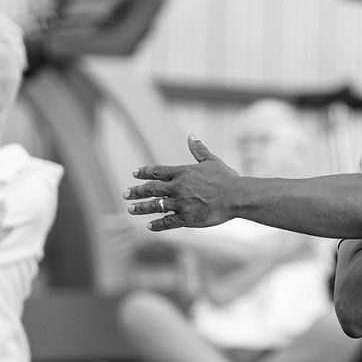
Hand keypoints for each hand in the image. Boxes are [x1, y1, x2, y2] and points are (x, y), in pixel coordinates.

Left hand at [123, 135, 239, 230]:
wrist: (236, 196)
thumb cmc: (227, 178)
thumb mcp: (212, 161)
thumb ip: (199, 149)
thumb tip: (191, 135)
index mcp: (183, 172)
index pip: (158, 171)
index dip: (145, 172)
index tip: (134, 173)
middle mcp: (178, 187)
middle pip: (151, 189)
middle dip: (136, 191)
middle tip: (125, 193)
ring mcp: (181, 203)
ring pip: (155, 205)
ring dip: (141, 207)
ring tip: (131, 209)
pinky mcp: (187, 218)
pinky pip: (167, 222)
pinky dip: (157, 224)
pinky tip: (149, 226)